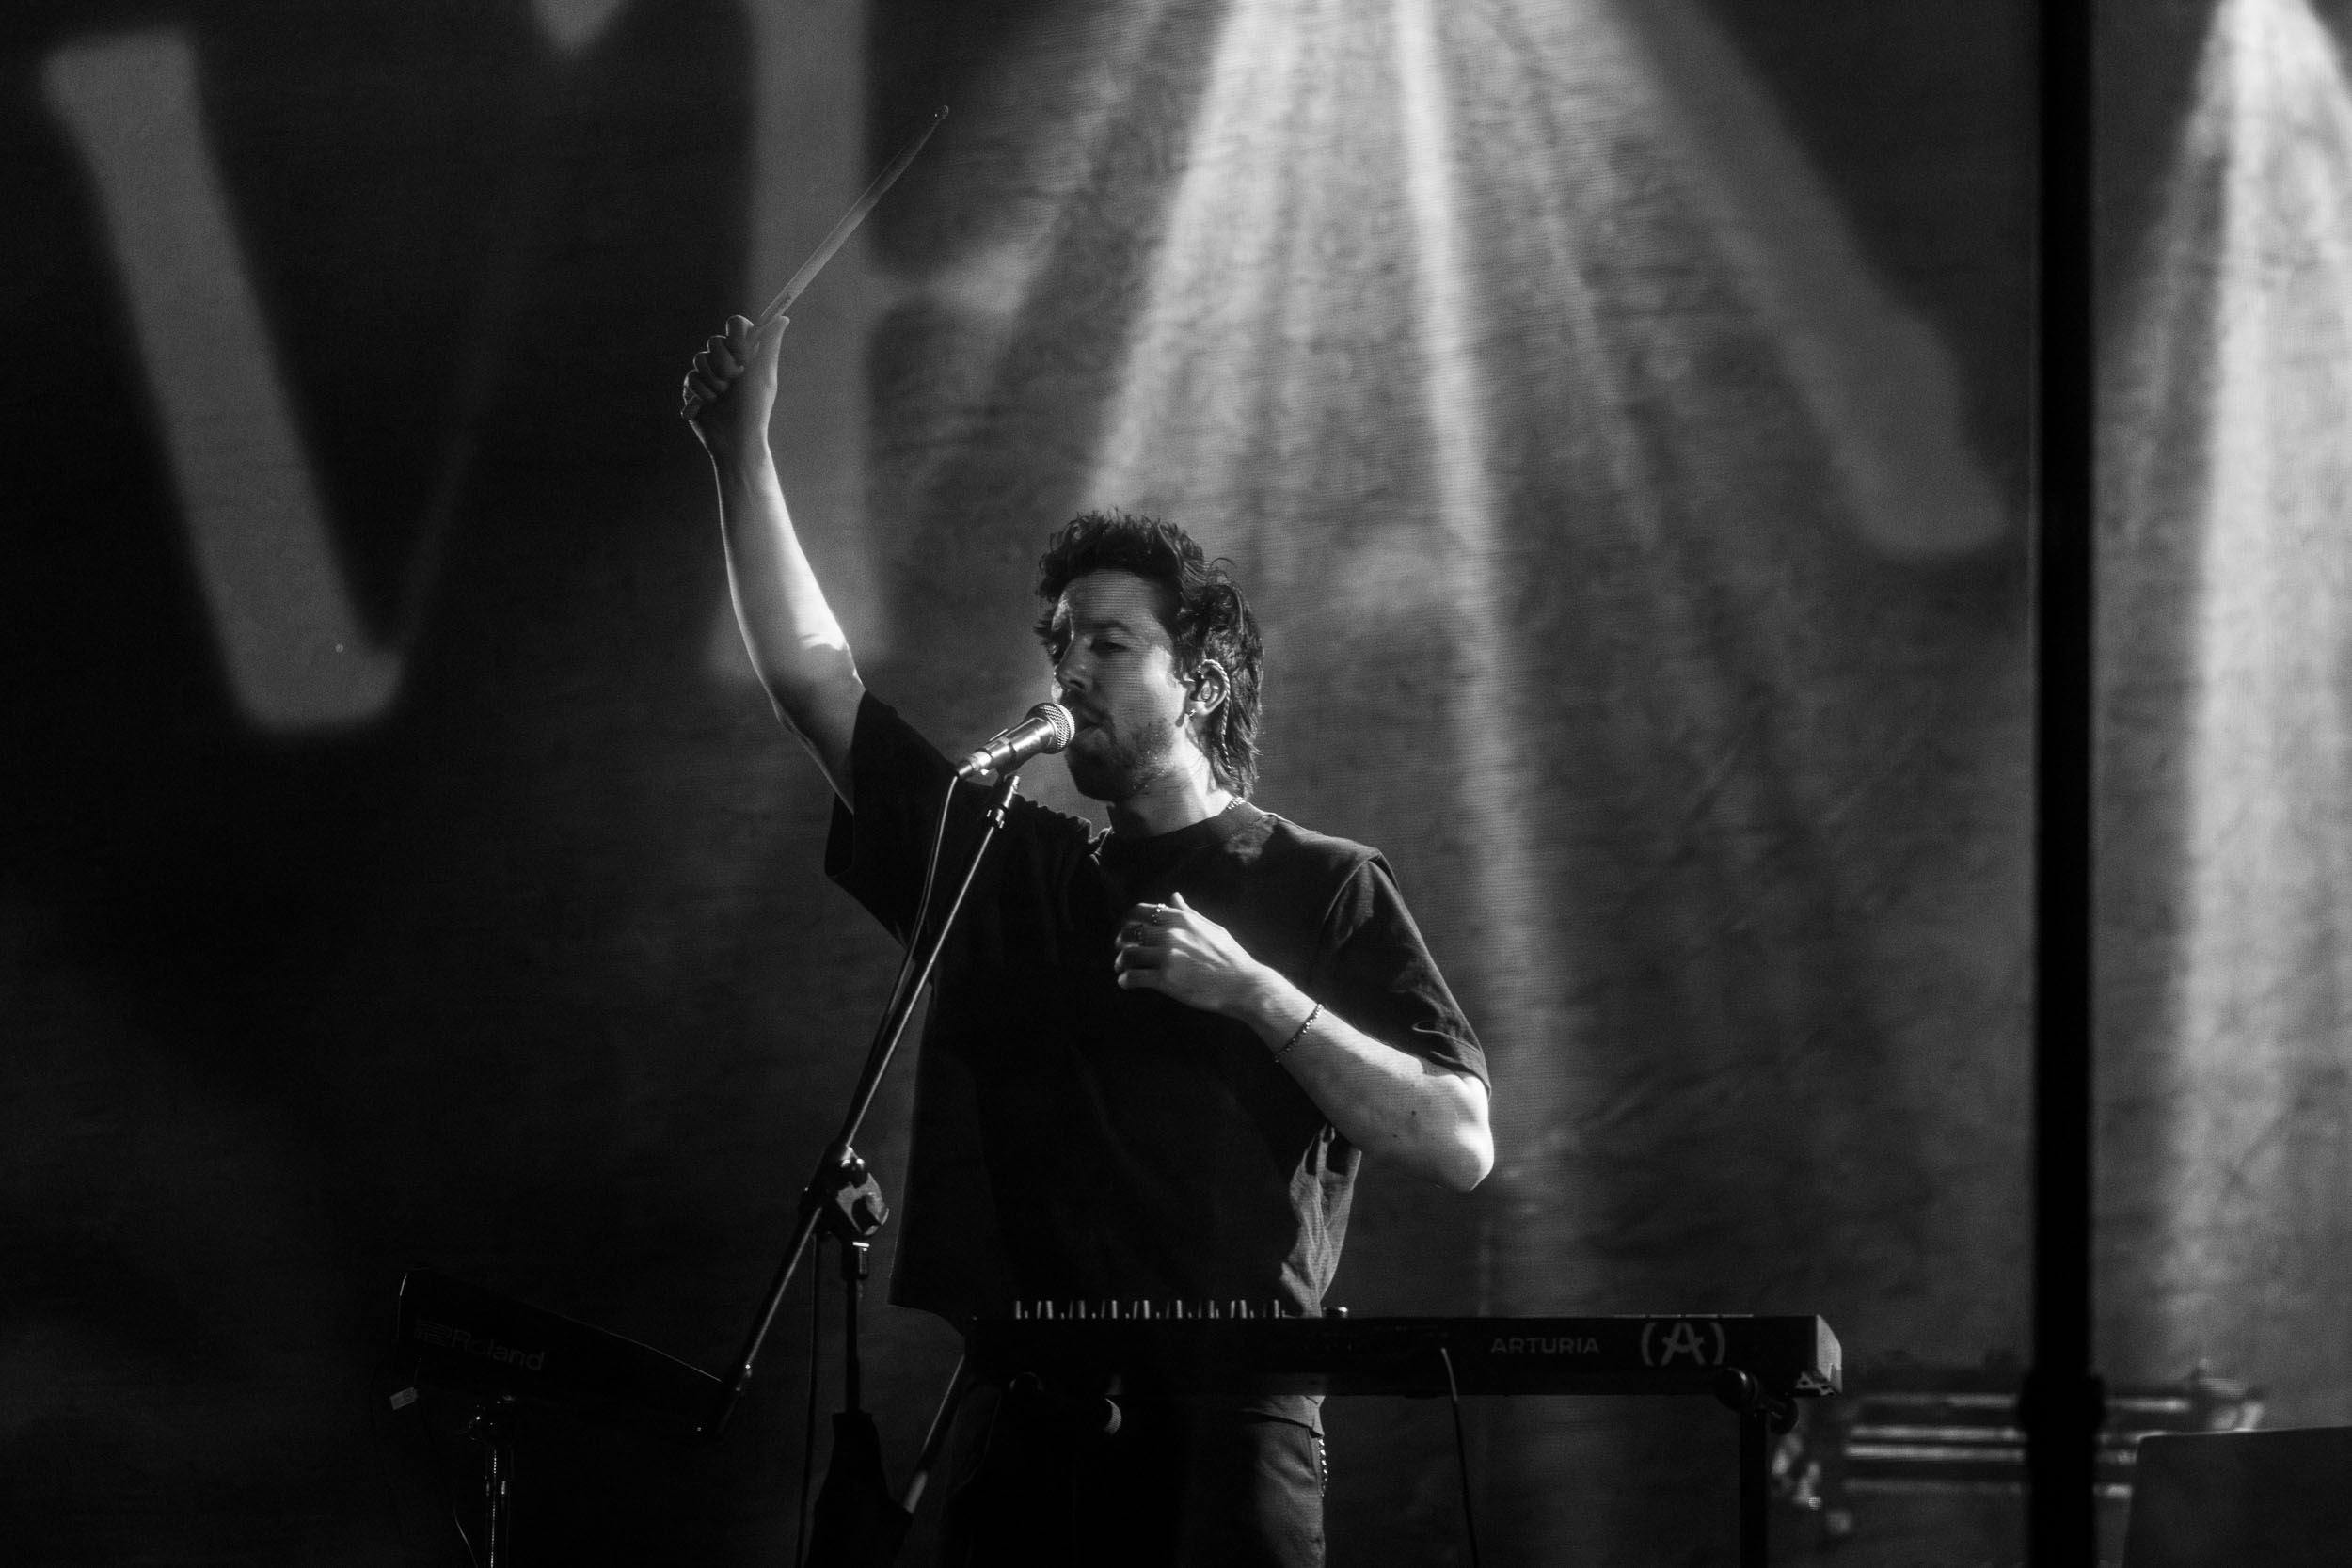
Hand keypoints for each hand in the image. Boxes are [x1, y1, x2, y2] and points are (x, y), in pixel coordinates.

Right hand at [682, 313, 787, 455]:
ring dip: (713, 379)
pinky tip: (711, 404)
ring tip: (722, 396)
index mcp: (746, 355)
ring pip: (699, 358)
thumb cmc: (754, 409)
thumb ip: (769, 345)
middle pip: (714, 340)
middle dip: (723, 362)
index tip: (741, 351)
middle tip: (733, 380)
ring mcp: (709, 374)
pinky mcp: (694, 388)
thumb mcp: (763, 375)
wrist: (736, 439)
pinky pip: (690, 377)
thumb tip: (783, 318)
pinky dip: (702, 392)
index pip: (736, 325)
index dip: (735, 335)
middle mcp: (727, 361)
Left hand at [1113, 891, 1272, 1017]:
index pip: (1141, 911)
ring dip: (1120, 962)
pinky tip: (1126, 983)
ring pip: (1128, 955)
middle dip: (1120, 942)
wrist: (1243, 984)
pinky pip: (1134, 977)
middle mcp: (1171, 934)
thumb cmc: (1230, 956)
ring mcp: (1167, 957)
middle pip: (1129, 932)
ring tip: (1121, 969)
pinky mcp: (1166, 980)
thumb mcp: (1211, 927)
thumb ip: (1188, 912)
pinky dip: (1125, 980)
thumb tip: (1173, 896)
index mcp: (1181, 919)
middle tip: (1121, 951)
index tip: (1126, 930)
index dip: (1128, 921)